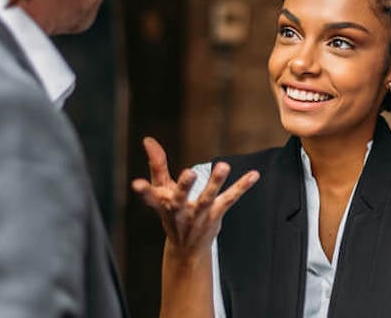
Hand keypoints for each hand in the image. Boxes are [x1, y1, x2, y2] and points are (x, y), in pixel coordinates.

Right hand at [131, 137, 259, 257]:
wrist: (186, 250)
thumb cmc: (172, 213)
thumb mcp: (161, 191)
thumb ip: (156, 164)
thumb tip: (147, 140)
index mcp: (163, 204)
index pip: (150, 197)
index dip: (143, 191)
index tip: (136, 184)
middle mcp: (179, 211)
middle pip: (180, 199)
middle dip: (184, 186)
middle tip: (189, 173)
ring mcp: (198, 215)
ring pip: (207, 199)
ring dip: (215, 183)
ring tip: (223, 166)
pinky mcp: (215, 215)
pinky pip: (229, 199)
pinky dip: (241, 187)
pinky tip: (254, 175)